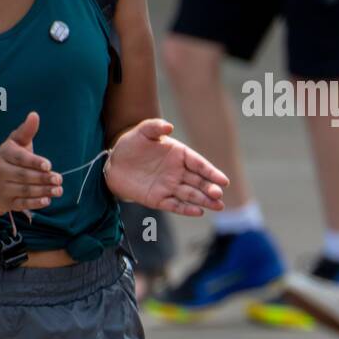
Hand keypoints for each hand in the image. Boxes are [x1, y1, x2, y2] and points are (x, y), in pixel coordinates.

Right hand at [0, 112, 63, 216]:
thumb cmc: (13, 158)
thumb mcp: (17, 142)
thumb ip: (26, 130)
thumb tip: (34, 115)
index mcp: (4, 153)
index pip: (20, 158)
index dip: (34, 162)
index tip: (49, 165)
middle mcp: (1, 171)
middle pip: (24, 176)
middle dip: (42, 178)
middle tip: (59, 179)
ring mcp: (4, 188)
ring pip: (25, 191)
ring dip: (43, 191)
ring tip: (58, 190)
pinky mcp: (9, 203)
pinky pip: (23, 204)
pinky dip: (35, 203)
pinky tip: (47, 201)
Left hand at [104, 119, 228, 216]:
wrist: (114, 162)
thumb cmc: (131, 144)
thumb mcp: (142, 131)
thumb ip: (155, 127)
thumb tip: (169, 126)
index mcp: (179, 155)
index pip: (199, 164)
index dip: (211, 172)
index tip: (223, 180)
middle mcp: (178, 172)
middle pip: (198, 182)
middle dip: (209, 189)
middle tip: (219, 195)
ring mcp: (169, 187)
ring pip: (190, 195)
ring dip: (203, 201)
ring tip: (218, 206)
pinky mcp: (158, 199)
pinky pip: (174, 205)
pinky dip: (186, 209)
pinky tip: (198, 212)